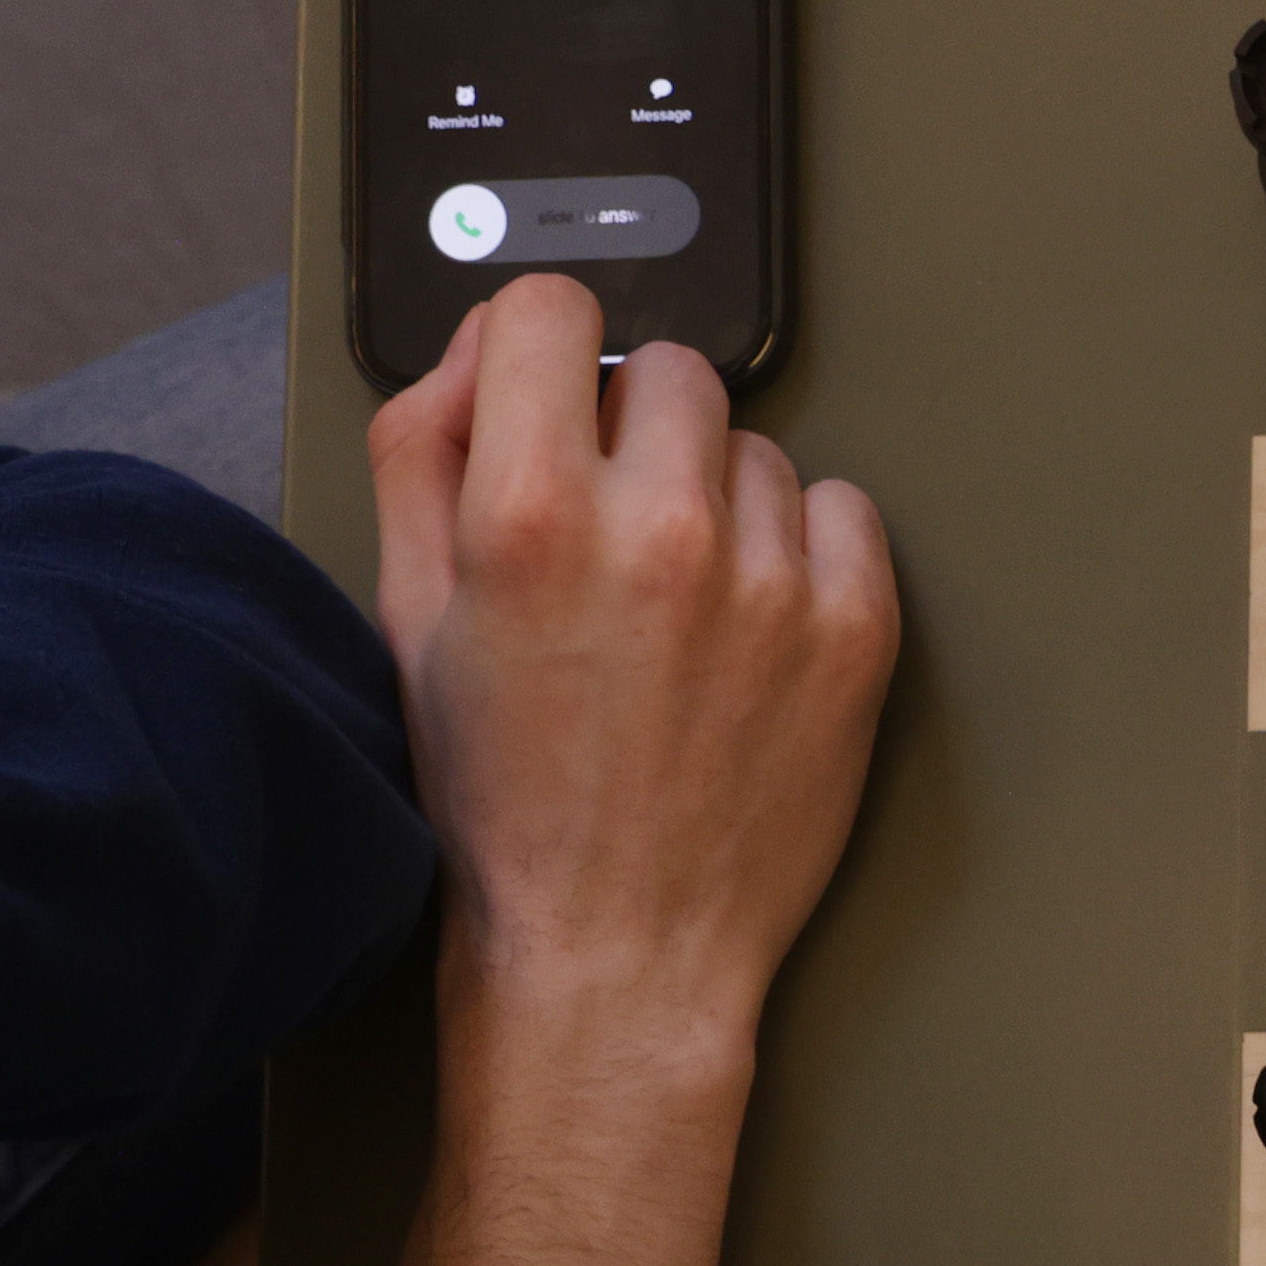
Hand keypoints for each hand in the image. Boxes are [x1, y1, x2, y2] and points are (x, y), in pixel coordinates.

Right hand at [360, 274, 899, 1265]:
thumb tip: (485, 348)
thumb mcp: (410, 615)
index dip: (546, 353)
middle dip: (636, 436)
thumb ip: (428, 449)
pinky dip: (802, 551)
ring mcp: (769, 582)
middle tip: (613, 535)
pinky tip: (749, 628)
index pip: (556, 315)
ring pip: (757, 449)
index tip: (554, 401)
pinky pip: (841, 511)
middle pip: (671, 374)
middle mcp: (658, 531)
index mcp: (530, 514)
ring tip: (679, 607)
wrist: (612, 951)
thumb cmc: (503, 803)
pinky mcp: (854, 631)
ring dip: (720, 499)